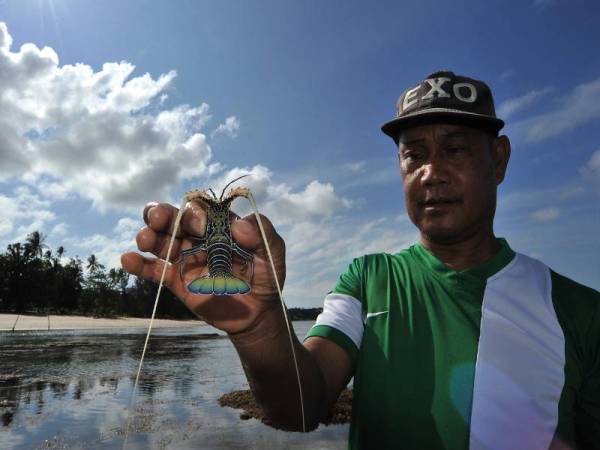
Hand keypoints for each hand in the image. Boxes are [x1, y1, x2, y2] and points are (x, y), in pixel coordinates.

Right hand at [120, 200, 285, 333]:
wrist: (258, 312)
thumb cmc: (266, 276)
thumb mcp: (273, 252)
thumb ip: (263, 232)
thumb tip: (239, 225)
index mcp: (220, 225)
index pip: (201, 210)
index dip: (195, 213)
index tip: (199, 224)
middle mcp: (199, 237)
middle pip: (174, 219)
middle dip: (162, 214)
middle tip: (156, 218)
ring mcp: (186, 258)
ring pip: (160, 241)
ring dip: (148, 236)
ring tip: (145, 239)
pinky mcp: (177, 281)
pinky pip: (154, 270)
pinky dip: (139, 264)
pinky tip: (128, 260)